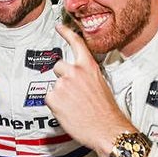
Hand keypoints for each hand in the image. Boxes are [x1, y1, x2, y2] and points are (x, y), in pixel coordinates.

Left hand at [46, 24, 135, 156]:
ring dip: (60, 95)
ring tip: (74, 107)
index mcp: (89, 67)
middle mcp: (75, 71)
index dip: (66, 32)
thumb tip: (76, 77)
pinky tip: (68, 112)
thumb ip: (86, 76)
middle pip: (58, 67)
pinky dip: (56, 106)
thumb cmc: (106, 112)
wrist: (108, 130)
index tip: (59, 26)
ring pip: (54, 86)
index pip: (76, 43)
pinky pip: (49, 99)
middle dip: (62, 78)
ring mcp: (62, 84)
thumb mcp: (100, 85)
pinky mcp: (53, 97)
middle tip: (73, 94)